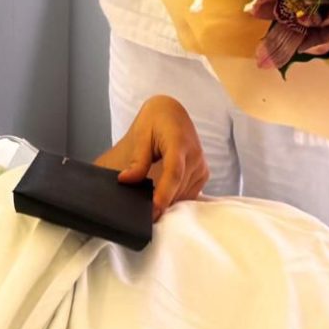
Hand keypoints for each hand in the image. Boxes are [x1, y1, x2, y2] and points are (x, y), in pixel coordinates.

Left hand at [93, 95, 208, 219]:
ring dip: (167, 201)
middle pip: (177, 188)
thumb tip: (126, 180)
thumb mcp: (141, 134)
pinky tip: (161, 196)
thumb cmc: (156, 121)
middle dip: (160, 202)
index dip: (164, 193)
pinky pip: (188, 194)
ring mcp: (201, 165)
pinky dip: (174, 197)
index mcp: (179, 142)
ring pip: (183, 194)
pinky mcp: (203, 174)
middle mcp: (195, 155)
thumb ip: (137, 159)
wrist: (172, 114)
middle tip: (140, 215)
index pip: (174, 172)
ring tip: (148, 205)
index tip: (154, 210)